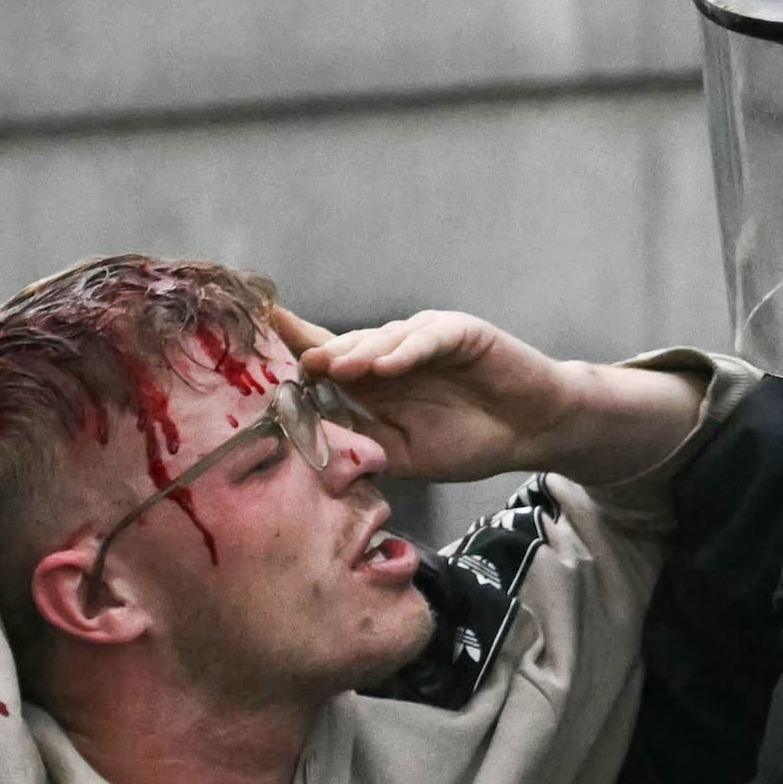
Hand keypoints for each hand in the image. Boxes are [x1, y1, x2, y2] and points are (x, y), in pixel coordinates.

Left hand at [281, 306, 701, 490]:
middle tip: (287, 364)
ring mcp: (424, 337)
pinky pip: (427, 338)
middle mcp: (392, 351)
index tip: (252, 344)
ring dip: (354, 353)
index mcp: (373, 380)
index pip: (324, 358)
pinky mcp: (459, 331)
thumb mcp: (400, 452)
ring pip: (380, 340)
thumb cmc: (467, 439)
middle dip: (315, 353)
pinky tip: (386, 366)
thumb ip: (358, 442)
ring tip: (330, 367)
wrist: (530, 431)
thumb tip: (304, 445)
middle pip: (344, 346)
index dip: (290, 349)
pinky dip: (406, 351)